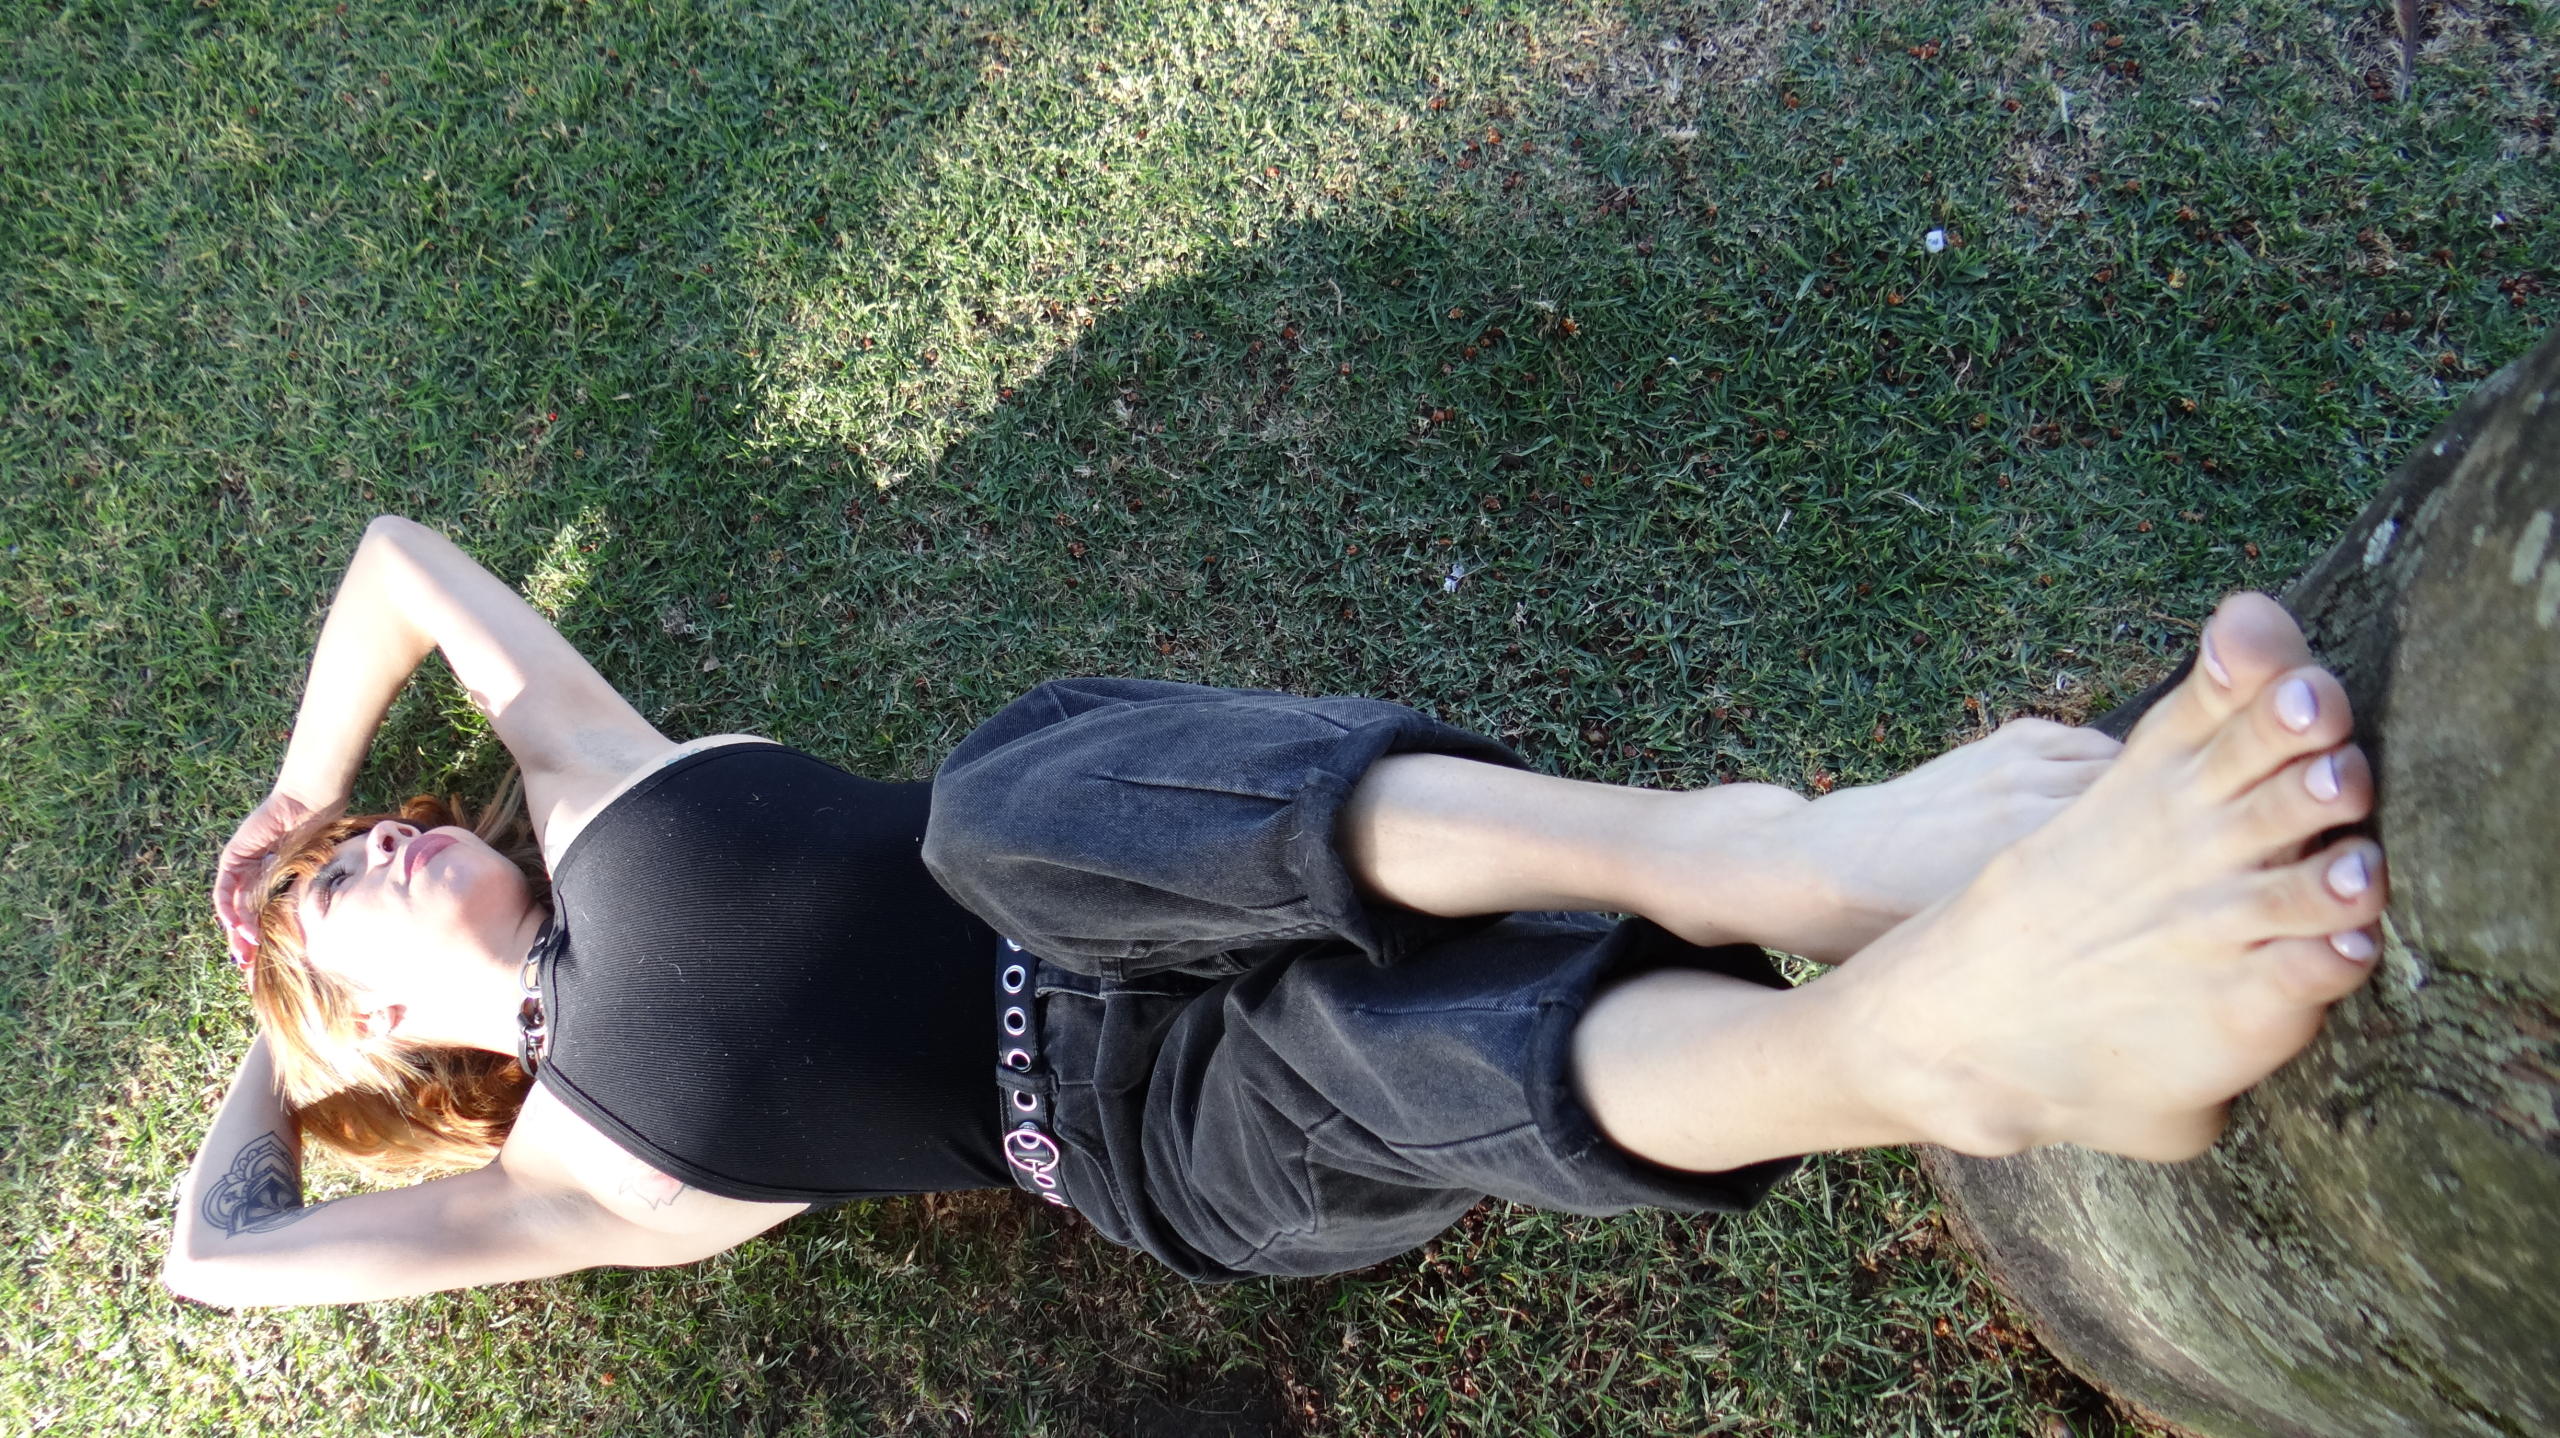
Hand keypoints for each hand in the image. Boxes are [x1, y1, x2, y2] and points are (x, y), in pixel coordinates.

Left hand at [212, 789, 340, 965]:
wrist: (311, 806)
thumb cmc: (322, 837)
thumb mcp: (311, 879)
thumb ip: (302, 902)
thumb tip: (310, 939)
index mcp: (275, 885)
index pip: (263, 919)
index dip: (264, 943)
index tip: (266, 968)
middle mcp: (255, 880)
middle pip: (243, 919)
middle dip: (245, 946)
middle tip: (250, 970)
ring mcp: (242, 870)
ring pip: (231, 909)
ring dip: (236, 933)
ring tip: (245, 954)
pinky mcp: (232, 860)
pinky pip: (224, 891)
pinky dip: (228, 910)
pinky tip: (237, 928)